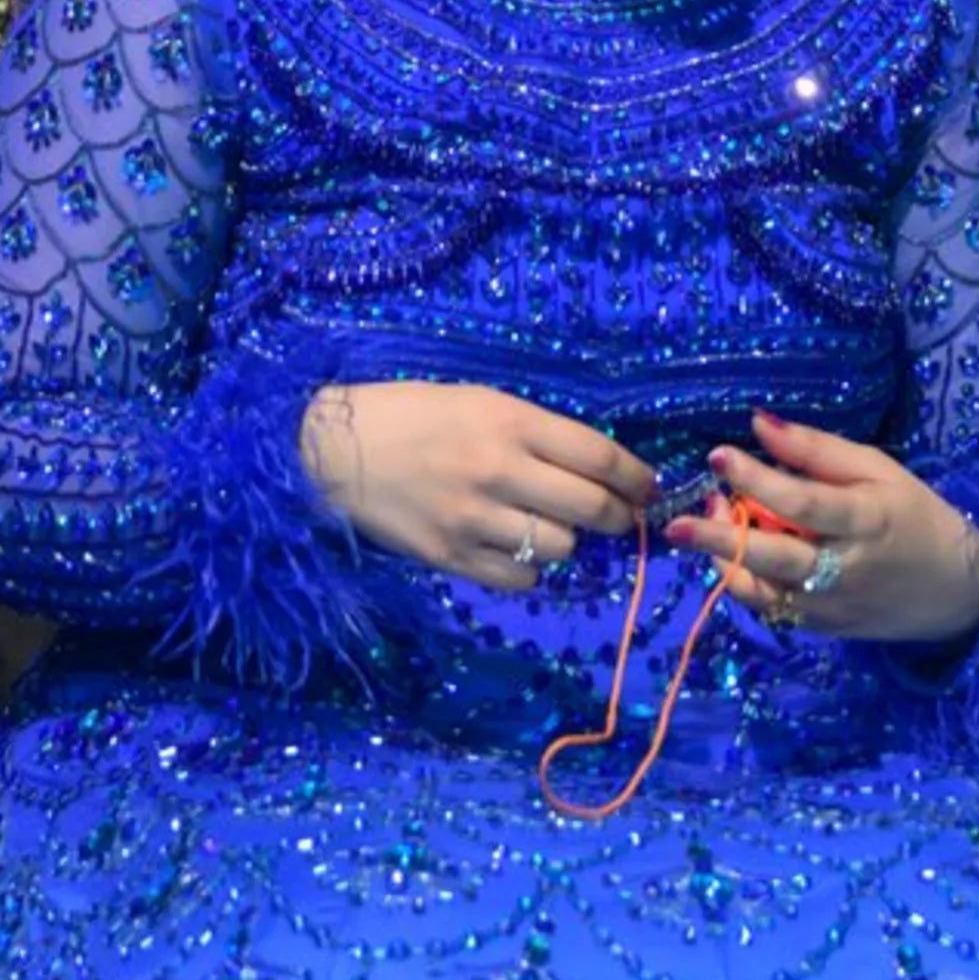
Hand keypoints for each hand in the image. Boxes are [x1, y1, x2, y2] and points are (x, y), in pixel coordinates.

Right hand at [299, 381, 652, 583]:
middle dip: (618, 517)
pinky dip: (530, 568)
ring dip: (567, 542)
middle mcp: (497, 470)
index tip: (648, 487)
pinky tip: (517, 549)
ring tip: (549, 527)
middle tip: (620, 517)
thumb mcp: (478, 401)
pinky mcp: (448, 556)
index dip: (636, 477)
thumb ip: (535, 433)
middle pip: (591, 509)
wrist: (330, 448)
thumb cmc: (410, 414)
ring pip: (560, 548)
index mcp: (509, 421)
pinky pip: (519, 578)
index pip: (599, 457)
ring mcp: (472, 518)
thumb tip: (595, 469)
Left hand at [666, 408, 978, 646]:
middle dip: (721, 538)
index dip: (759, 478)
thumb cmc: (914, 515)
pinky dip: (741, 581)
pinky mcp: (821, 627)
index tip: (718, 454)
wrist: (953, 590)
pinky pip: (769, 607)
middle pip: (776, 555)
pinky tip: (728, 555)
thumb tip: (758, 423)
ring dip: (724, 559)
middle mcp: (846, 568)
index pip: (804, 501)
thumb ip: (817, 450)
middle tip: (677, 523)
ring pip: (764, 589)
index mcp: (868, 519)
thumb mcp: (878, 470)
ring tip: (699, 528)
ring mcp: (831, 605)